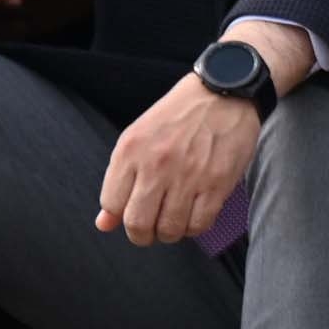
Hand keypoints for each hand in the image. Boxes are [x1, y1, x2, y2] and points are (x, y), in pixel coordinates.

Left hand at [96, 20, 305, 245]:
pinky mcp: (217, 182)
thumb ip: (120, 180)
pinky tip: (195, 216)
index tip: (134, 212)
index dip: (121, 215)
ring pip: (169, 228)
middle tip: (151, 231)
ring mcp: (188, 175)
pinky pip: (200, 224)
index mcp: (130, 151)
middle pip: (137, 223)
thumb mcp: (138, 138)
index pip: (111, 204)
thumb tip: (104, 223)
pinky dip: (194, 228)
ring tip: (174, 222)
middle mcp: (155, 164)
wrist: (224, 93)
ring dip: (169, 233)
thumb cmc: (179, 115)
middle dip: (142, 235)